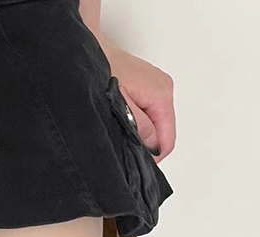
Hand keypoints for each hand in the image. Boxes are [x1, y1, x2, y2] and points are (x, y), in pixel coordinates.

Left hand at [97, 35, 175, 162]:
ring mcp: (157, 86)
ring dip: (141, 133)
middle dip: (146, 145)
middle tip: (124, 149)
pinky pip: (149, 112)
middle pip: (163, 132)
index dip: (153, 158)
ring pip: (156, 123)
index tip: (136, 165)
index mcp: (161, 96)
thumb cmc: (102, 72)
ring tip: (120, 132)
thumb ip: (139, 126)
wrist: (92, 50)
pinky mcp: (148, 85)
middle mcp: (164, 89)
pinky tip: (122, 120)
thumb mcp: (119, 106)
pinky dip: (138, 122)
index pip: (168, 140)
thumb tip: (152, 146)